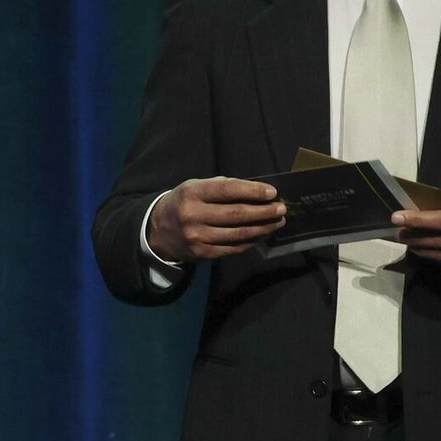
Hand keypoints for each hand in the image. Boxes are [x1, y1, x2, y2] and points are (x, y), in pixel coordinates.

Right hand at [148, 177, 285, 260]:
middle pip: (237, 214)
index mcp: (192, 193)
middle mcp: (193, 215)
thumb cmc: (184, 203)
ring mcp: (197, 237)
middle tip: (281, 209)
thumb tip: (257, 193)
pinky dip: (251, 241)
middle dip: (264, 212)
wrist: (158, 231)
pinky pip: (233, 248)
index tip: (272, 192)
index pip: (227, 190)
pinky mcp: (202, 253)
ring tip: (277, 222)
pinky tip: (261, 235)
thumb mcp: (196, 187)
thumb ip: (222, 187)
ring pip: (239, 234)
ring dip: (263, 228)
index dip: (252, 191)